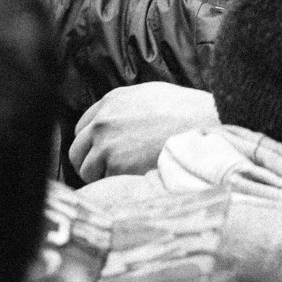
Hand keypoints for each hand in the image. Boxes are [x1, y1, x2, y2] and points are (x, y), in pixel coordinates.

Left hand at [69, 83, 218, 182]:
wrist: (204, 126)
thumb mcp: (149, 96)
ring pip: (86, 171)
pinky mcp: (116, 165)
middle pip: (77, 151)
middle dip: (89, 163)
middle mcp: (103, 121)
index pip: (82, 128)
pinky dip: (117, 185)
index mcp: (111, 101)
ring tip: (126, 178)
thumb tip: (117, 124)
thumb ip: (124, 108)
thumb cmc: (186, 112)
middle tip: (106, 173)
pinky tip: (136, 179)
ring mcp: (106, 143)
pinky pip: (104, 183)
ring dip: (102, 177)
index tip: (101, 154)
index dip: (92, 144)